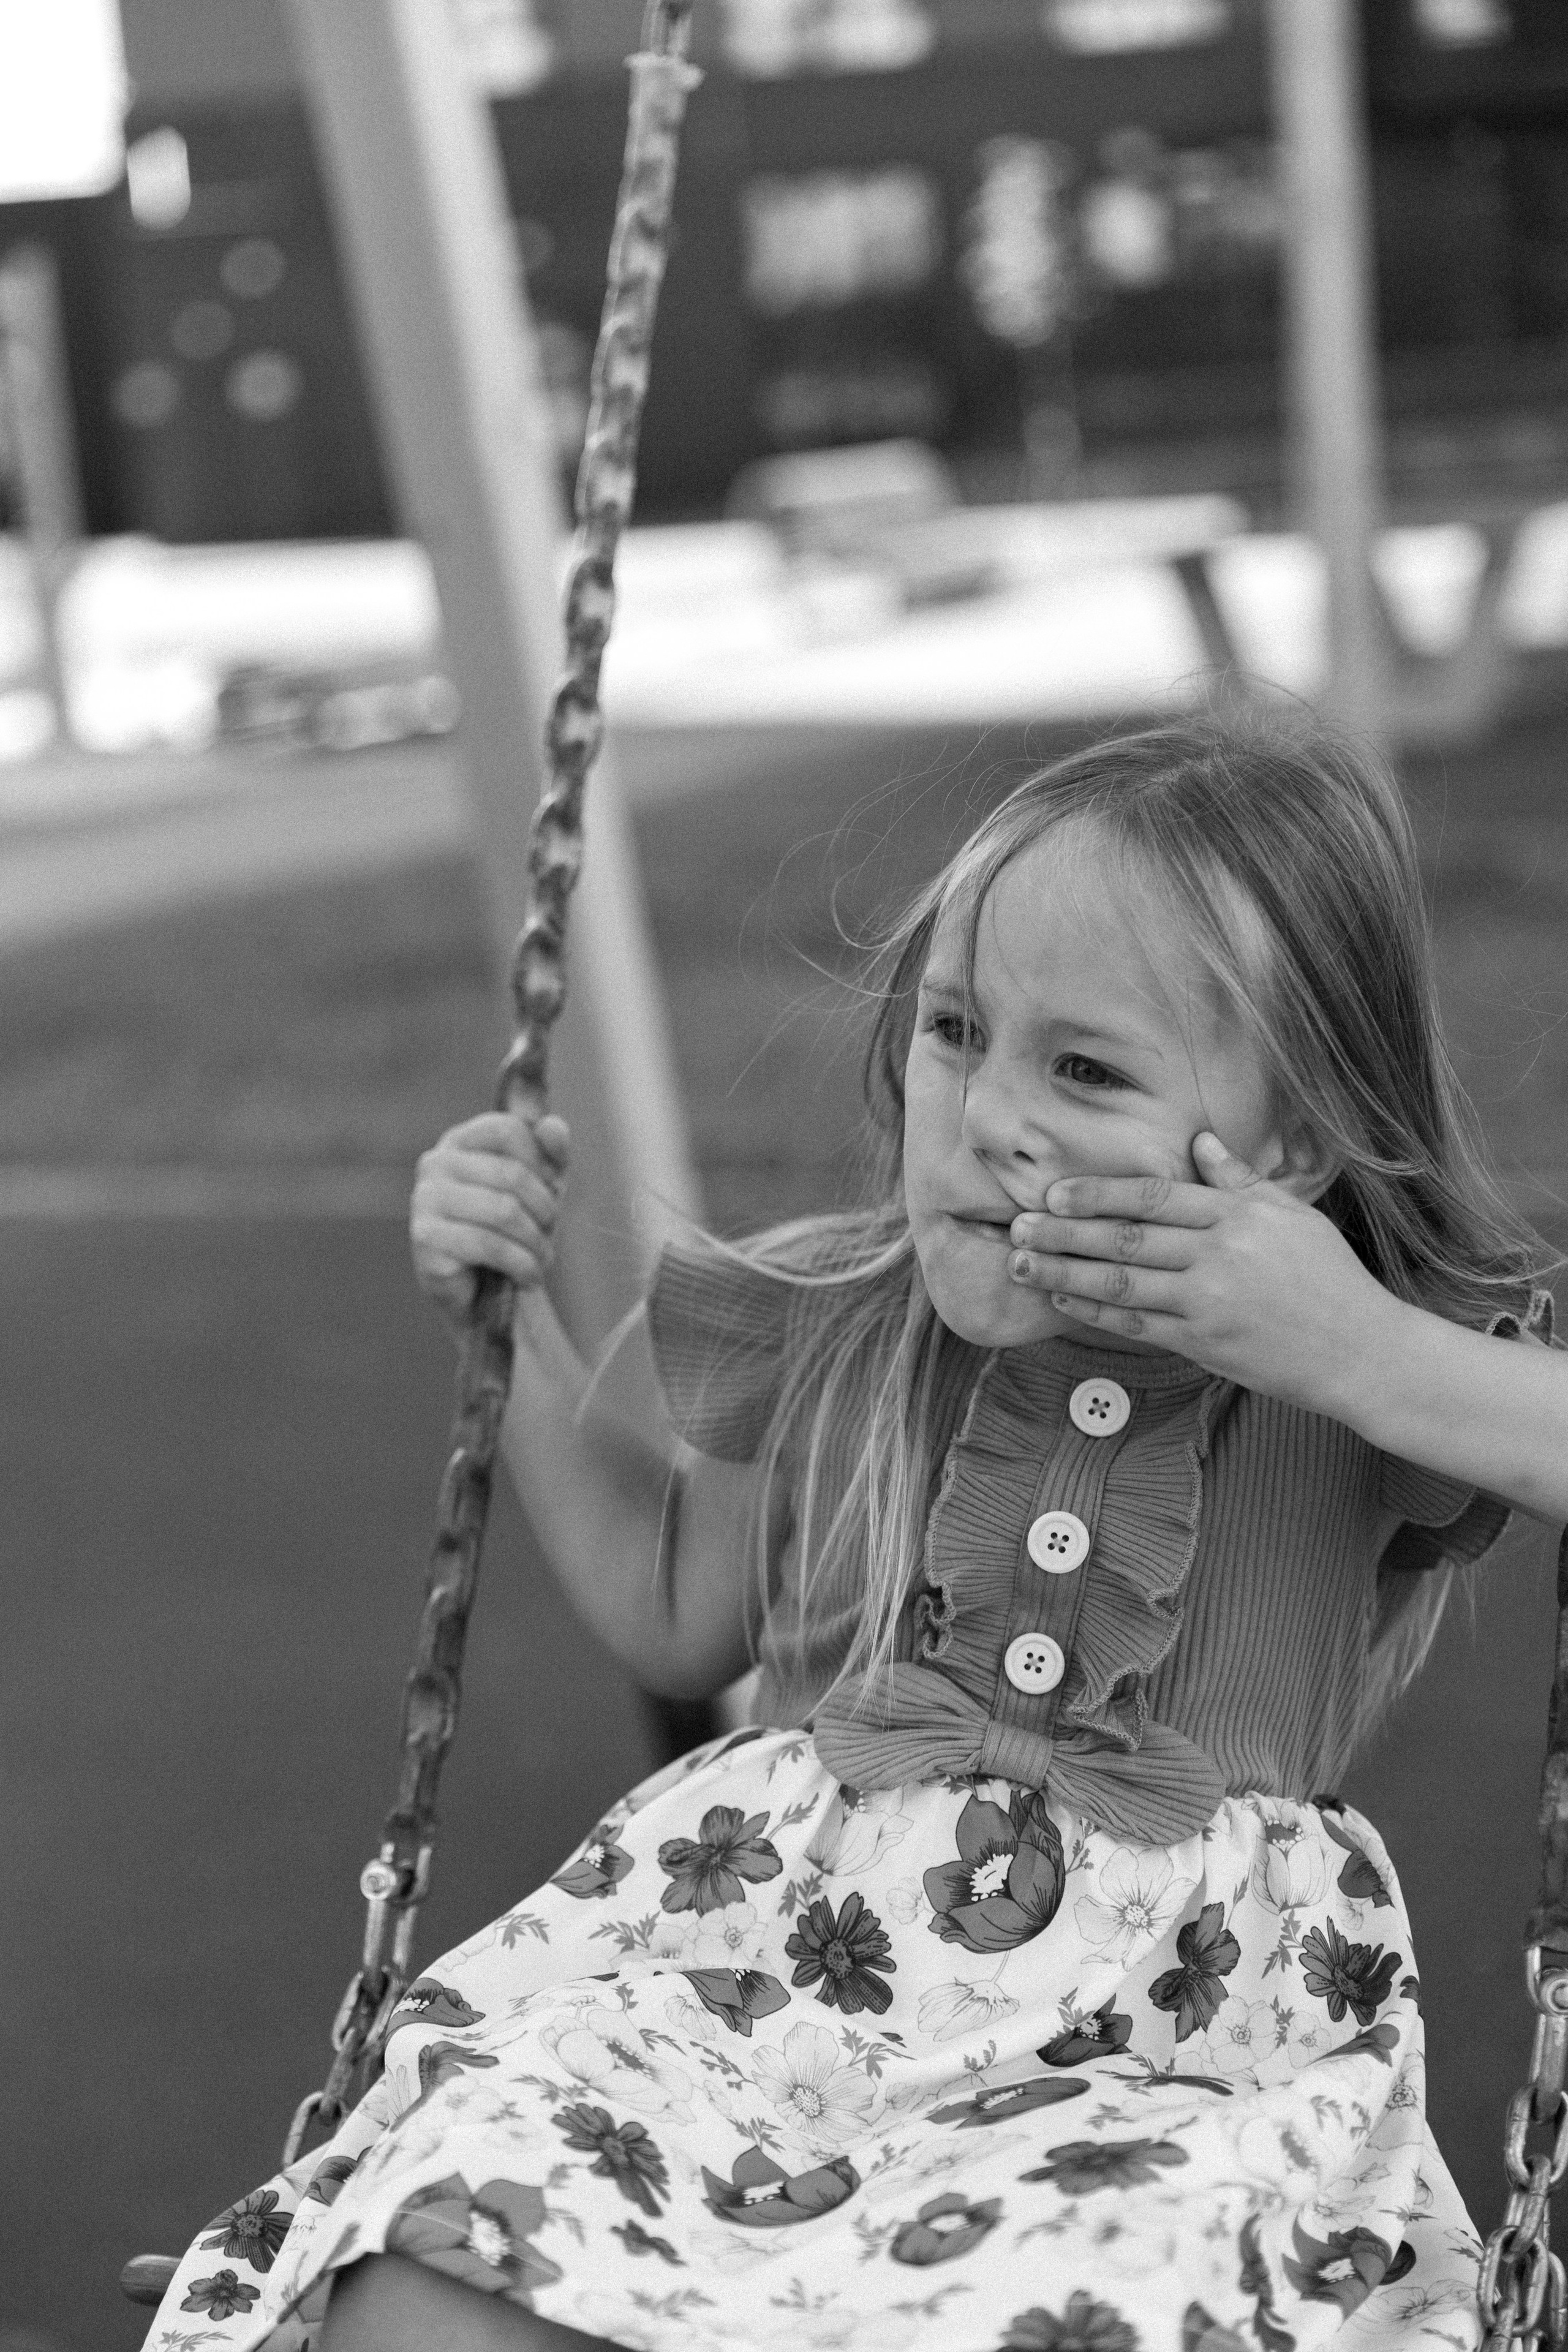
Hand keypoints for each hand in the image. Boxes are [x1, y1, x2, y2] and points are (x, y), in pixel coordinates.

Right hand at [409, 1109, 568, 1326]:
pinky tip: (528, 1277)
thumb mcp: (543, 1188)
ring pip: (504, 1211)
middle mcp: (435, 1163)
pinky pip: (489, 1245)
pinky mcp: (426, 1238)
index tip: (550, 1191)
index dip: (541, 1163)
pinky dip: (521, 1265)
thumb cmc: (514, 1232)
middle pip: (511, 1174)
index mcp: (460, 1141)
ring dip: (536, 1242)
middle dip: (545, 1210)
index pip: (508, 1130)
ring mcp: (425, 1200)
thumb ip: (552, 1154)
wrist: (486, 1294)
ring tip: (542, 1260)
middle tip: (549, 1234)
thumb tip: (553, 1126)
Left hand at [1007, 1132, 1383, 1408]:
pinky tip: (1062, 1297)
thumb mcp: (1293, 1216)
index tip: (1054, 1192)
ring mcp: (1208, 1302)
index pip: (1153, 1197)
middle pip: (1125, 1237)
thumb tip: (1200, 1140)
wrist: (1361, 1352)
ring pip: (1119, 1281)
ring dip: (1063, 1270)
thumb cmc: (1331, 1279)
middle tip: (1018, 1225)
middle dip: (1064, 1231)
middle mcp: (1218, 1255)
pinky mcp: (1203, 1343)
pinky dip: (1093, 1309)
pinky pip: (1135, 1322)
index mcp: (1238, 1216)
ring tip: (1021, 1262)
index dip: (1098, 1193)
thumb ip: (1239, 1180)